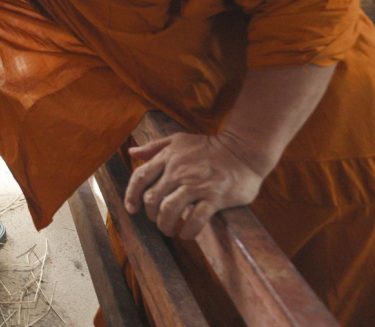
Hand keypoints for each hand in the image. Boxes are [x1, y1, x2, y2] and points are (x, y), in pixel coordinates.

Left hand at [124, 133, 264, 239]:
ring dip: (165, 225)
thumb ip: (154, 147)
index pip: (140, 177)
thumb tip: (132, 152)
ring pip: (169, 209)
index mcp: (167, 158)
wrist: (243, 150)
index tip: (131, 208)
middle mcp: (178, 172)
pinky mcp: (214, 197)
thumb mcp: (178, 140)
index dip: (131, 195)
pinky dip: (188, 230)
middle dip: (150, 214)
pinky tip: (187, 234)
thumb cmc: (210, 147)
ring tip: (170, 230)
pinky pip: (196, 218)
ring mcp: (196, 185)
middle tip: (158, 221)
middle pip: (152, 197)